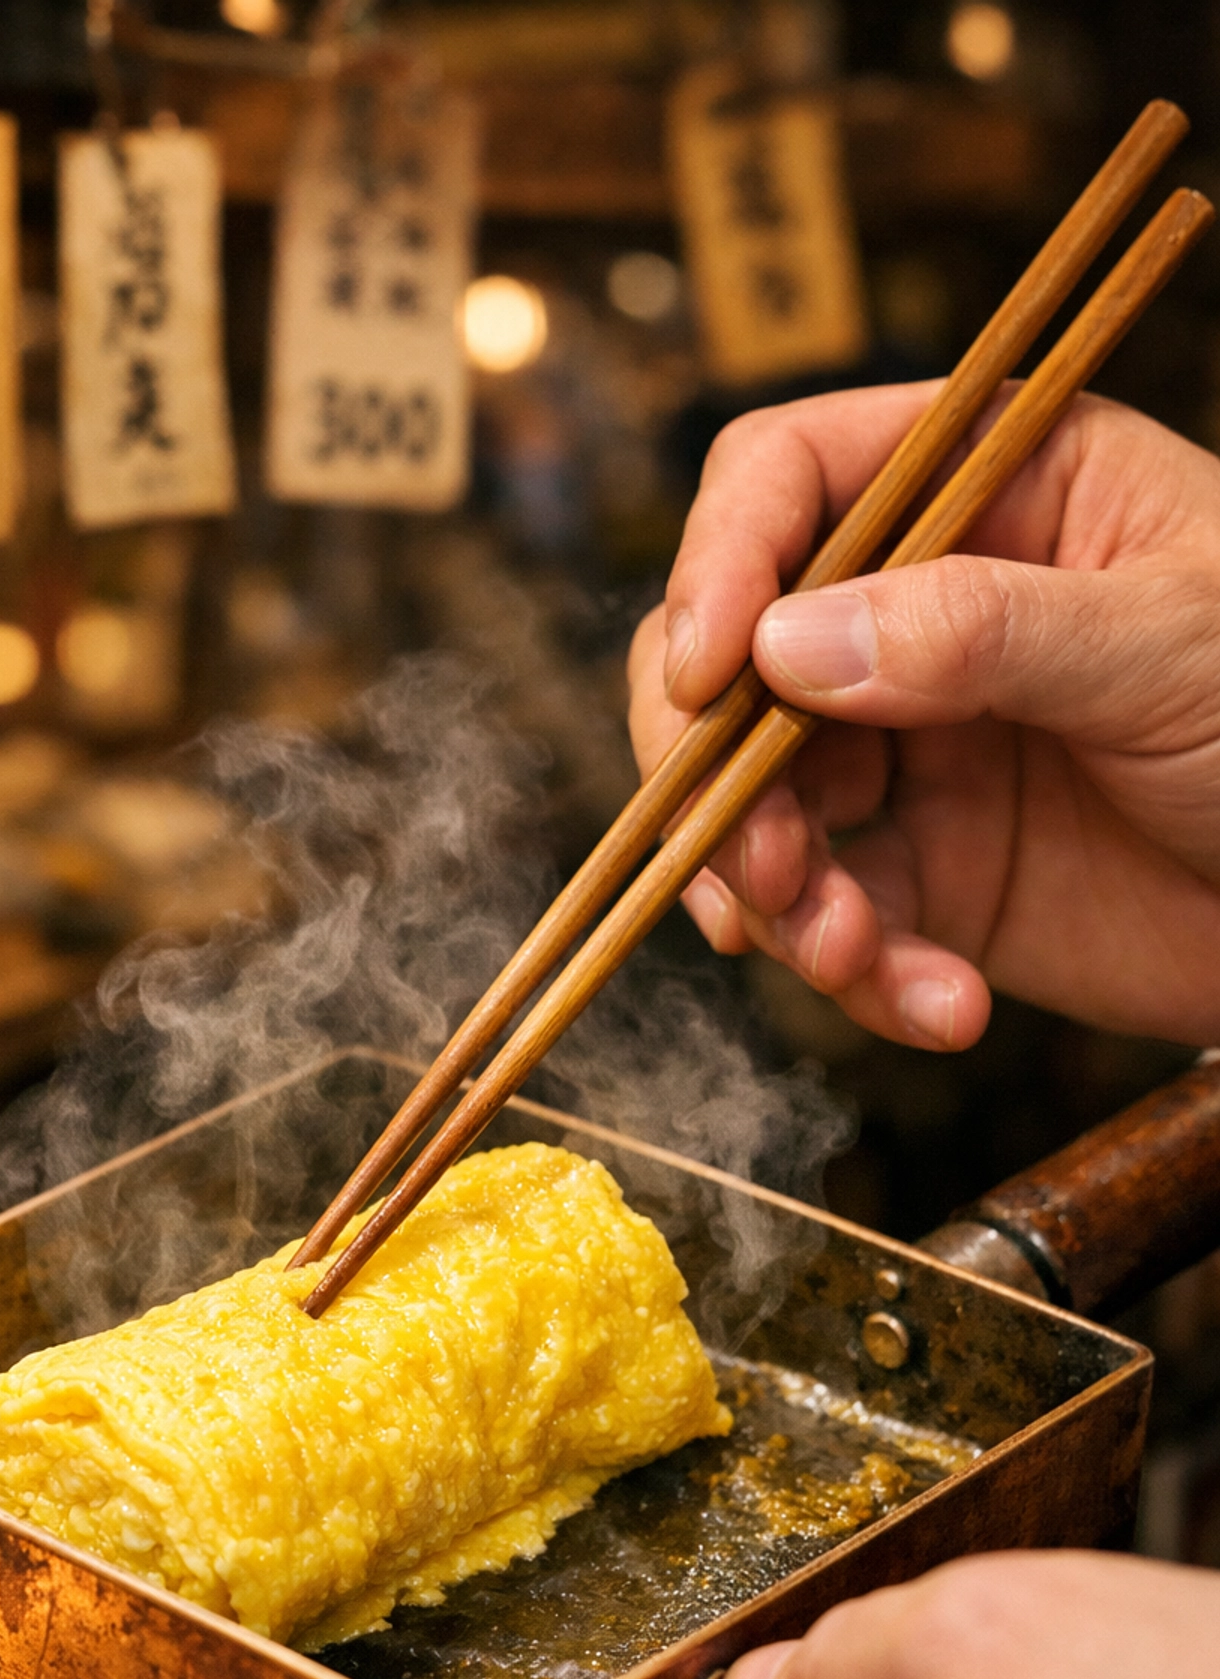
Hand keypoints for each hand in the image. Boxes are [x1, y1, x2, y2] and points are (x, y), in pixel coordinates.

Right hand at [631, 384, 1219, 1048]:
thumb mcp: (1166, 644)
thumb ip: (979, 632)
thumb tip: (787, 645)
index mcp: (987, 494)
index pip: (790, 482)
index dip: (721, 566)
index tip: (705, 675)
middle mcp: (920, 612)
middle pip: (727, 657)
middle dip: (717, 770)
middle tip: (759, 862)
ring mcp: (911, 748)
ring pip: (752, 804)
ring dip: (778, 895)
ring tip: (854, 955)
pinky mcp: (925, 875)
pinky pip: (832, 920)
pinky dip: (858, 975)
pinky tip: (942, 1005)